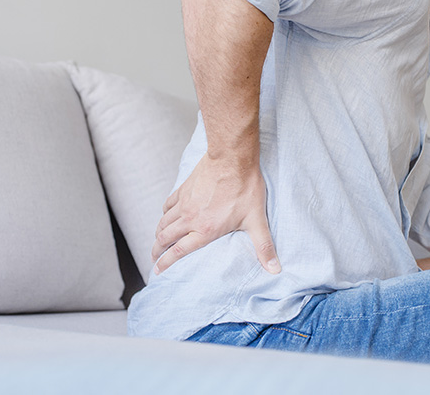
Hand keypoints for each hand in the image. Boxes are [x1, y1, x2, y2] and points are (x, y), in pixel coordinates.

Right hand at [151, 155, 279, 274]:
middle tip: (154, 258)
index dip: (165, 263)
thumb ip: (264, 246)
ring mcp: (184, 203)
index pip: (179, 251)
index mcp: (205, 230)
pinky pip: (168, 204)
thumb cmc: (245, 188)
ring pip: (164, 222)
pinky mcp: (184, 189)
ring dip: (158, 233)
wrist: (232, 158)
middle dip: (157, 250)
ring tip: (157, 241)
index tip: (157, 271)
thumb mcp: (256, 220)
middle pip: (165, 237)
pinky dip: (164, 213)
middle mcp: (190, 218)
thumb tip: (275, 269)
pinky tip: (166, 215)